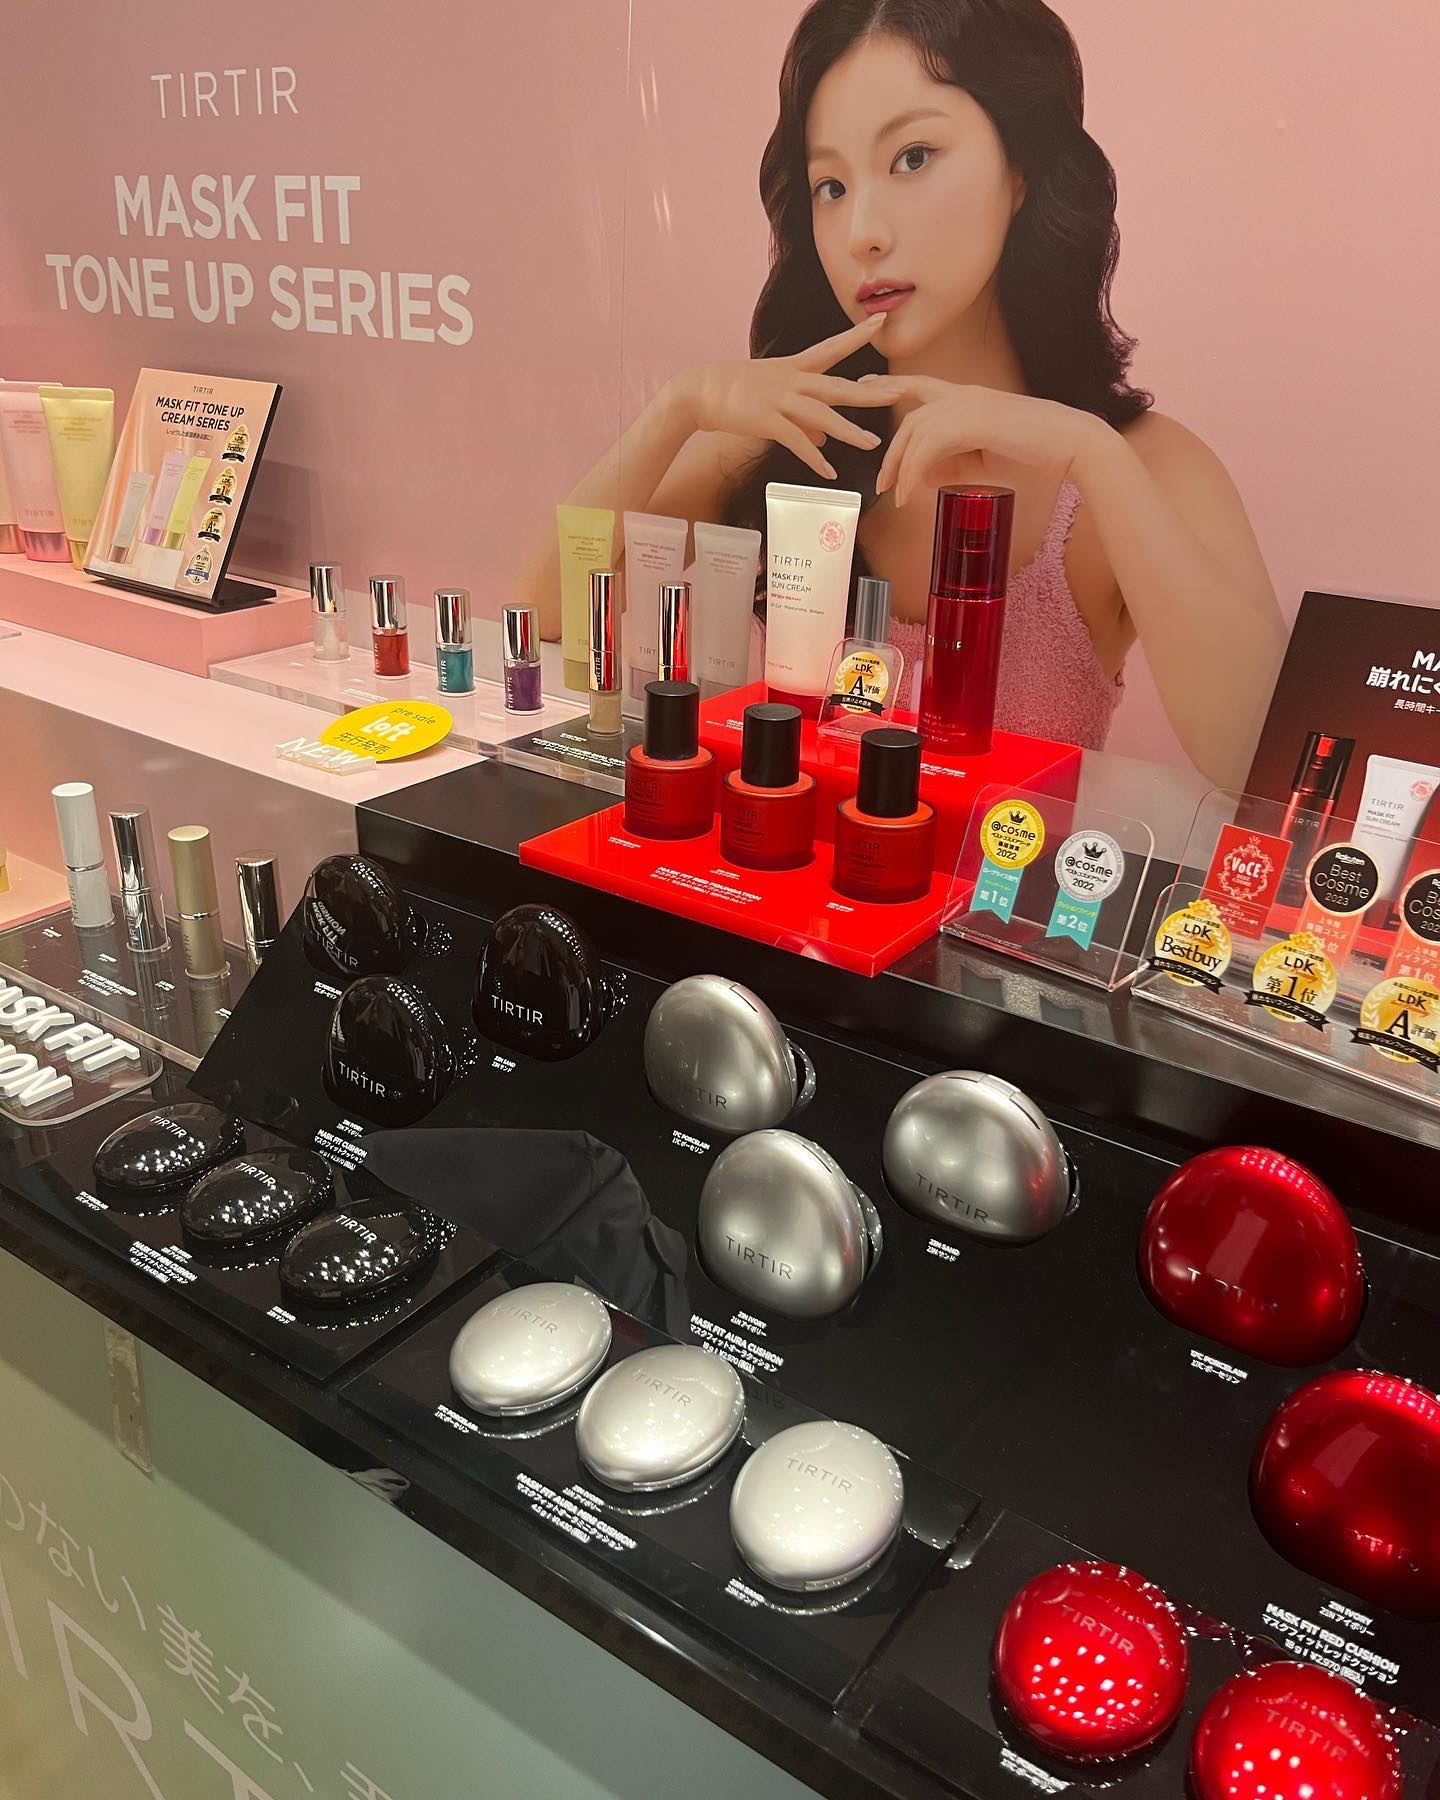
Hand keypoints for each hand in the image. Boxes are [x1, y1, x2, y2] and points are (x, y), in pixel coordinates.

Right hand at [676, 316, 901, 481]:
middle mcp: (791, 380)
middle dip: (869, 391)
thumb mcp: (772, 399)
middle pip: (837, 386)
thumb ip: (804, 420)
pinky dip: (814, 458)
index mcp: (793, 367)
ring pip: (822, 415)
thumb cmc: (733, 392)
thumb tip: (826, 441)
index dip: (857, 335)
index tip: (881, 321)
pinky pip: (796, 441)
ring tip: (872, 444)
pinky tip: (828, 471)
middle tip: (898, 392)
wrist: (698, 391)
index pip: (832, 348)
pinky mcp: (766, 420)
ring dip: (849, 432)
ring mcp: (779, 399)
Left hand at [873, 378, 1112, 506]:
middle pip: (912, 419)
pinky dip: (913, 471)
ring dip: (900, 466)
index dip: (891, 385)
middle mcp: (965, 394)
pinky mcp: (973, 420)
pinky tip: (909, 493)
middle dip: (891, 452)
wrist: (1072, 445)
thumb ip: (953, 464)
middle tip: (881, 482)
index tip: (866, 386)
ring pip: (916, 432)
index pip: (922, 386)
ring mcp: (969, 404)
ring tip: (895, 495)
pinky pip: (928, 446)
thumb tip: (924, 477)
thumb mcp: (985, 461)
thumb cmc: (1036, 453)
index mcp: (970, 397)